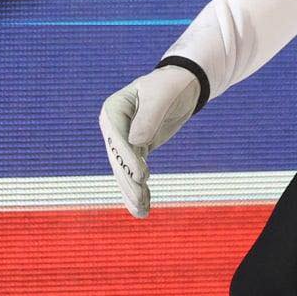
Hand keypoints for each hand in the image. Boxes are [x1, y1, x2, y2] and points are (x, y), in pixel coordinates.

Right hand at [98, 65, 200, 217]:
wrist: (183, 85)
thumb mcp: (162, 96)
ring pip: (125, 170)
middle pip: (118, 158)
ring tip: (142, 212)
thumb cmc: (171, 86)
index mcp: (114, 109)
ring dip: (132, 191)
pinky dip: (139, 189)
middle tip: (140, 200)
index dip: (127, 158)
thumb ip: (149, 117)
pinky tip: (144, 208)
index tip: (141, 176)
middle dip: (128, 181)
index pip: (116, 137)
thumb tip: (135, 142)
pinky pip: (135, 172)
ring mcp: (124, 139)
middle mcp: (114, 126)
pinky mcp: (137, 149)